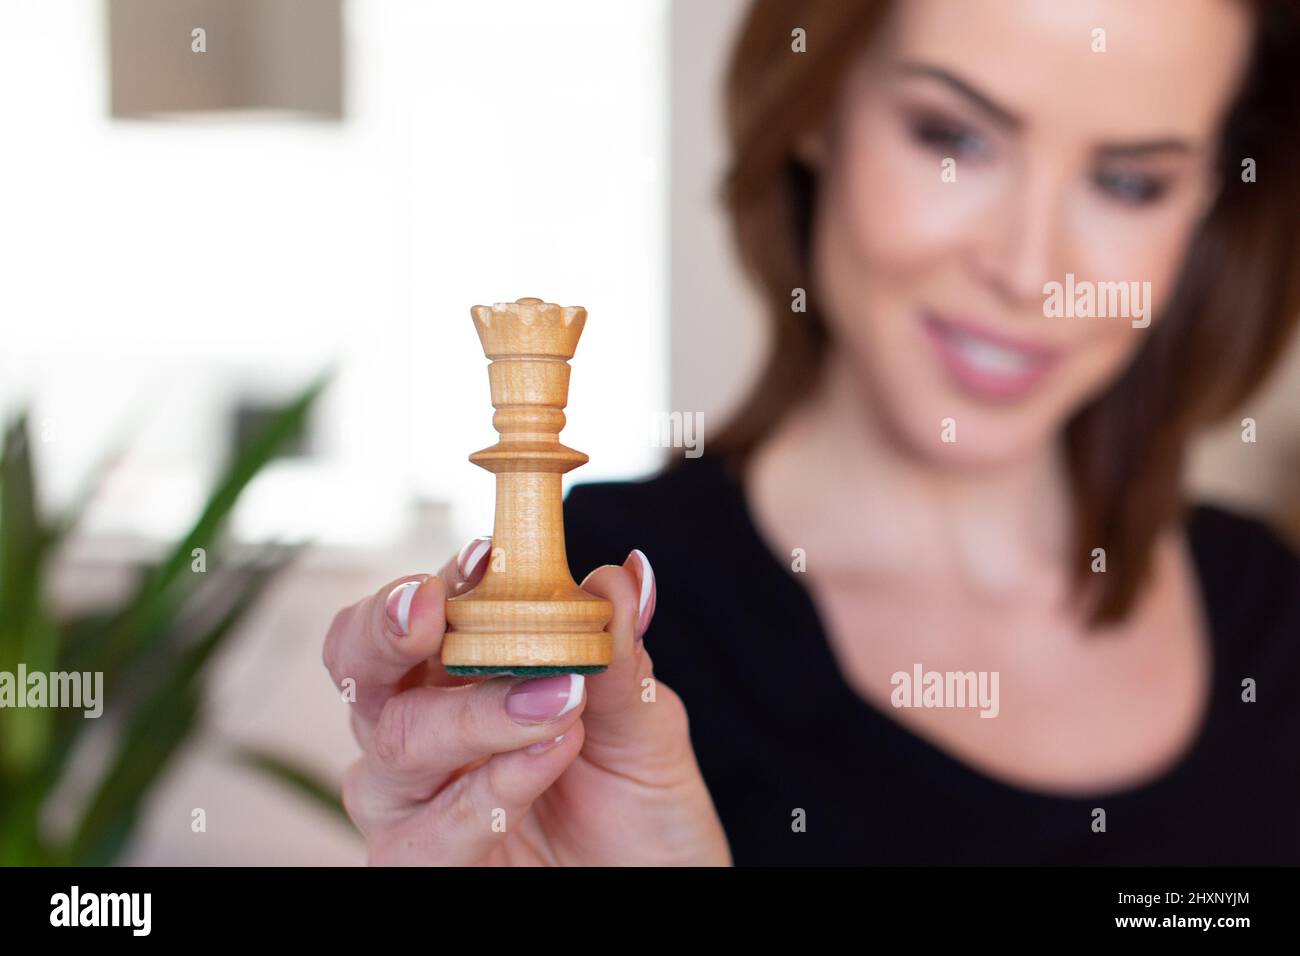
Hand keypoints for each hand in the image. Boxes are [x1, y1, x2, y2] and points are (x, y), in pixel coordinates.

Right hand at [322, 538, 730, 864]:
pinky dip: (489, 788)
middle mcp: (421, 733)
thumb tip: (622, 575)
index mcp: (461, 678)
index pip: (424, 612)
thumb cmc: (640, 812)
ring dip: (476, 714)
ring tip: (558, 701)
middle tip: (434, 608)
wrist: (658, 895)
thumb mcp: (645, 728)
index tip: (487, 554)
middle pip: (362, 666)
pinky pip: (427, 831)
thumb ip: (622, 659)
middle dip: (388, 628)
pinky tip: (545, 757)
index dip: (442, 578)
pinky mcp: (418, 867)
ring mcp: (412, 804)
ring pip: (396, 742)